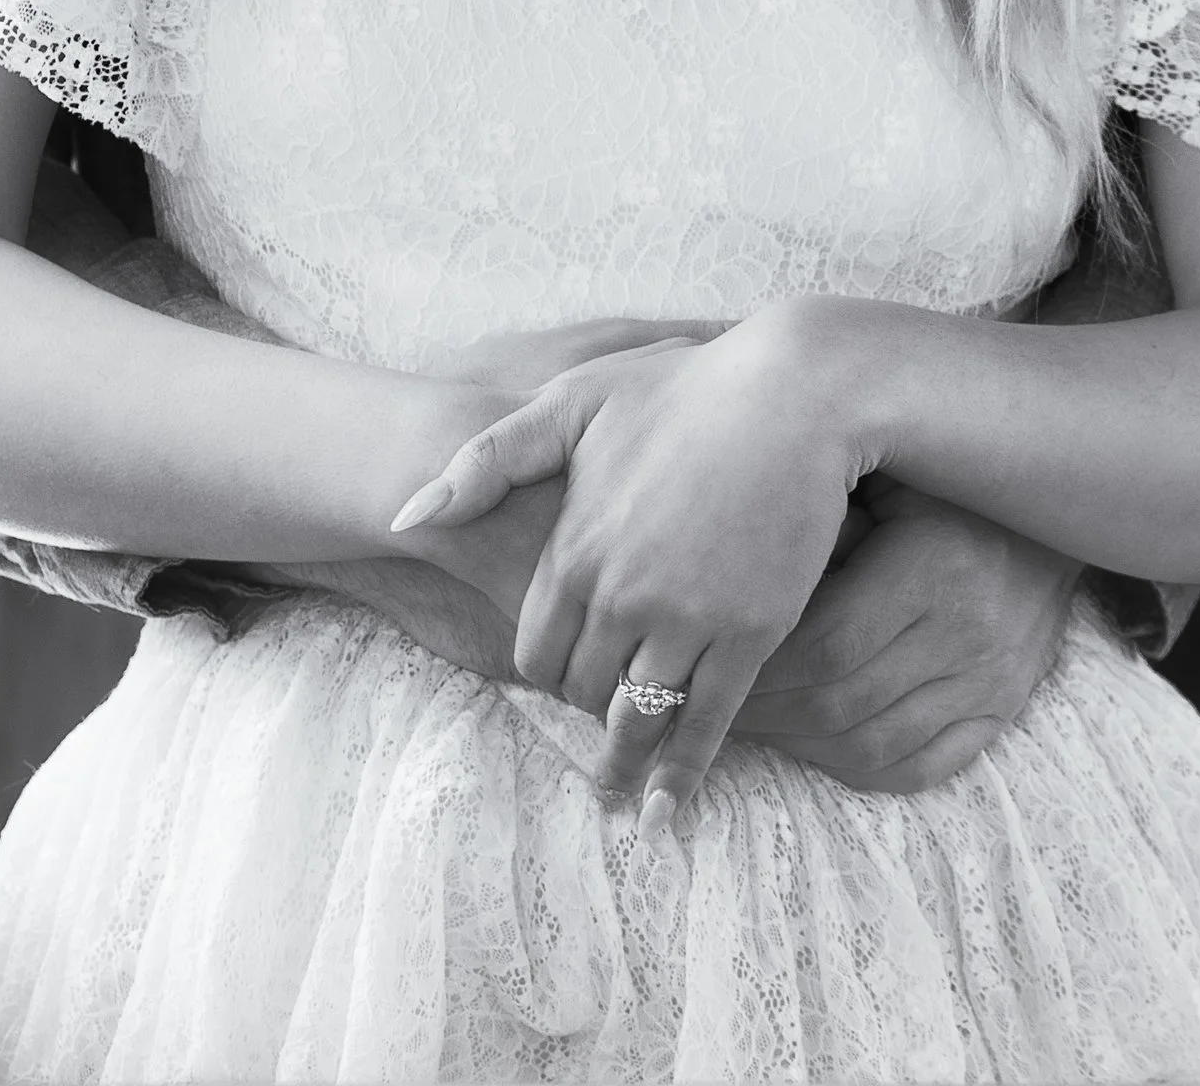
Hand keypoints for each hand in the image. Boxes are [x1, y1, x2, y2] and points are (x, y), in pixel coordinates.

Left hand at [392, 312, 871, 830]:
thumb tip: (404, 517)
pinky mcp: (750, 634)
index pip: (534, 653)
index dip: (547, 673)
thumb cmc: (683, 389)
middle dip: (591, 709)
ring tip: (622, 795)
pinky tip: (671, 811)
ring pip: (639, 718)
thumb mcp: (570, 402)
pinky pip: (708, 723)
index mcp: (571, 551)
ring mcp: (686, 620)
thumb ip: (486, 462)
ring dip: (628, 760)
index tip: (568, 677)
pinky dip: (685, 773)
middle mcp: (619, 597)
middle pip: (583, 691)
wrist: (796, 391)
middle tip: (606, 724)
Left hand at [732, 480, 1081, 792]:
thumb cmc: (941, 490)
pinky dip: (856, 768)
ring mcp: (989, 681)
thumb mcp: (886, 486)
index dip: (759, 671)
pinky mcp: (1001, 710)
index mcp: (932, 568)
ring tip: (752, 726)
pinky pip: (919, 768)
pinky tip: (812, 745)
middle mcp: (967, 631)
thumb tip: (729, 590)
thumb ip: (820, 531)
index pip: (825, 648)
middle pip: (839, 703)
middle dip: (763, 715)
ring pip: (872, 745)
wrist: (1049, 515)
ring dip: (797, 746)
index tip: (714, 667)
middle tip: (713, 704)